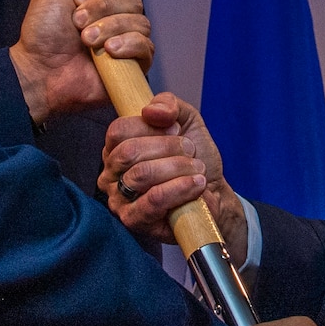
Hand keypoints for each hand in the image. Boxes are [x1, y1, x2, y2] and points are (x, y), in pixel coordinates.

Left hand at [6, 0, 150, 124]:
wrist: (40, 70)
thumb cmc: (43, 33)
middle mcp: (117, 18)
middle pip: (133, 0)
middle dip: (102, 9)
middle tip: (77, 22)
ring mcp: (127, 41)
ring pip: (140, 22)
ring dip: (109, 28)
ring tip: (86, 40)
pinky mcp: (133, 66)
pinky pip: (146, 47)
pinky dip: (128, 45)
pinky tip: (108, 51)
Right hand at [102, 93, 248, 264]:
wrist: (213, 193)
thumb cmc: (195, 159)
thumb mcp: (186, 121)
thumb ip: (169, 105)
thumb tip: (151, 110)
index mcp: (116, 148)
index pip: (118, 130)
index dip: (151, 127)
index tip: (177, 130)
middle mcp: (110, 173)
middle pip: (128, 152)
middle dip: (168, 147)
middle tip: (190, 150)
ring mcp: (119, 199)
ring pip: (141, 174)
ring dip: (178, 167)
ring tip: (197, 169)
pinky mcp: (133, 220)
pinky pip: (153, 200)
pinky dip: (179, 188)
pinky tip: (196, 184)